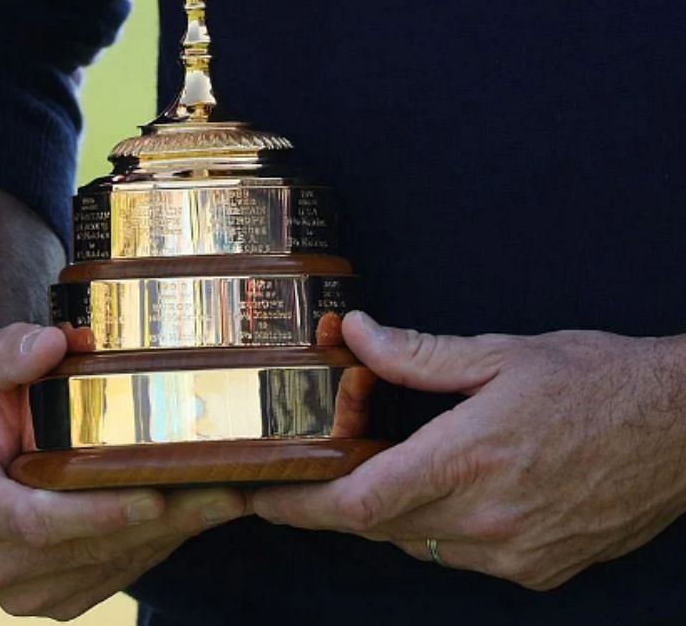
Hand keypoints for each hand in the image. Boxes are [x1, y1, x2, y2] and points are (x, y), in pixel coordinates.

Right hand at [0, 321, 247, 618]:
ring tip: (226, 497)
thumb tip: (51, 343)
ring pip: (113, 566)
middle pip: (88, 548)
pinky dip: (160, 544)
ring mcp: (25, 590)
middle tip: (223, 490)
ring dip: (172, 534)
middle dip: (159, 520)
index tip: (152, 497)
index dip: (95, 514)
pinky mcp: (60, 600)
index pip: (34, 522)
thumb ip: (5, 352)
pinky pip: (120, 575)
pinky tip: (195, 511)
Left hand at [252, 312, 685, 590]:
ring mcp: (518, 551)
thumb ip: (417, 353)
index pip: (359, 502)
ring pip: (417, 544)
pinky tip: (442, 486)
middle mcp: (490, 516)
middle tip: (303, 468)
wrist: (685, 430)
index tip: (257, 495)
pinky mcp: (541, 569)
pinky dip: (436, 527)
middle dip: (332, 502)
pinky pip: (462, 557)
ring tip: (374, 464)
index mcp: (470, 457)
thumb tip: (352, 332)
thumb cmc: (597, 381)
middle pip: (377, 526)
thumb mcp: (501, 353)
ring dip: (386, 512)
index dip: (299, 505)